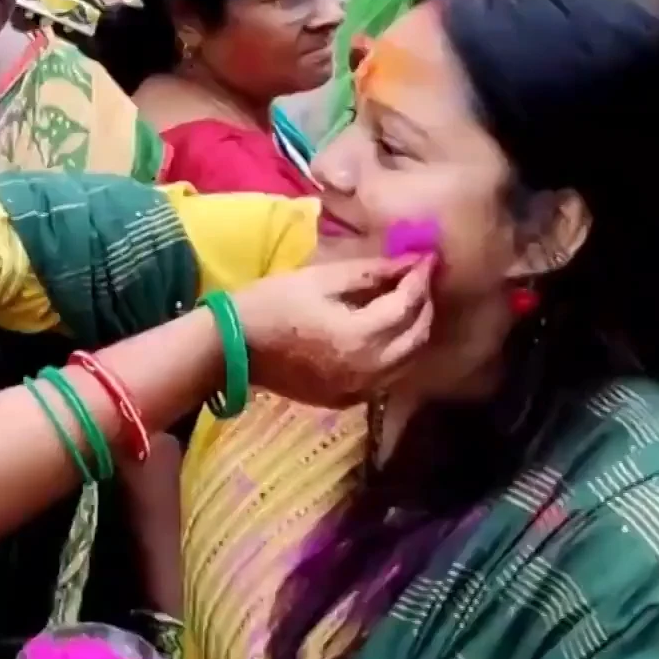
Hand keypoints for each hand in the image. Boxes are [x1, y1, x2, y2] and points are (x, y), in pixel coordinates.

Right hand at [232, 255, 434, 406]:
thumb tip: (408, 262)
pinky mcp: (347, 399)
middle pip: (417, 336)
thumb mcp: (320, 279)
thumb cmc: (272, 304)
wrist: (232, 348)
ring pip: (408, 361)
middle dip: (424, 305)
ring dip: (414, 331)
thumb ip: (369, 272)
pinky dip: (396, 354)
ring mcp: (359, 390)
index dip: (420, 278)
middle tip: (419, 280)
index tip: (426, 258)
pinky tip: (386, 335)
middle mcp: (369, 369)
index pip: (407, 304)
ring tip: (407, 304)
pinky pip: (386, 377)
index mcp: (361, 336)